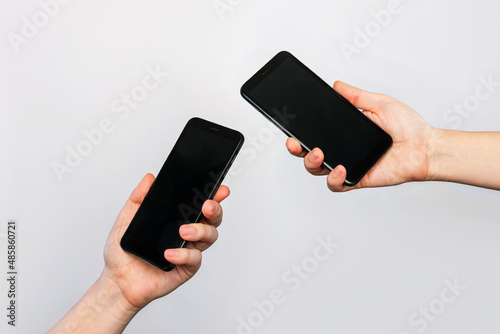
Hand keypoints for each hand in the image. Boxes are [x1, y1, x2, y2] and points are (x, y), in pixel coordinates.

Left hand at [102, 173, 229, 310]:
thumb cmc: (123, 253)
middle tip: (207, 206)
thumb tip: (149, 179)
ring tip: (183, 231)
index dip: (214, 195)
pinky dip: (184, 254)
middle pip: (212, 219)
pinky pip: (194, 259)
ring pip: (209, 237)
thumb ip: (138, 198)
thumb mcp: (126, 220)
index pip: (199, 204)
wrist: (117, 281)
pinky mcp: (185, 269)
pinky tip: (170, 253)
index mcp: (176, 219)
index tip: (219, 189)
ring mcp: (188, 250)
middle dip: (215, 210)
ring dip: (200, 230)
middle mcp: (187, 233)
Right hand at [286, 81, 434, 191]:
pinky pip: (337, 184)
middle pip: (309, 153)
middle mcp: (342, 149)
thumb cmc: (407, 127)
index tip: (291, 125)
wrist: (424, 147)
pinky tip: (338, 168)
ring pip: (318, 170)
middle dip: (296, 149)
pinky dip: (333, 178)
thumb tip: (337, 85)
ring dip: (311, 162)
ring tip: (318, 153)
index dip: (300, 131)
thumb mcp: (380, 103)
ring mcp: (348, 165)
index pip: (316, 132)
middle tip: (294, 143)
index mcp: (344, 132)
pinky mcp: (356, 179)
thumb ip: (357, 96)